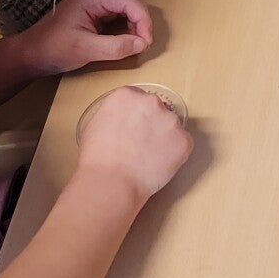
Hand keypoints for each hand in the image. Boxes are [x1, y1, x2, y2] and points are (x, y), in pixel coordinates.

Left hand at [16, 0, 151, 74]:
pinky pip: (120, 12)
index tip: (145, 44)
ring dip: (136, 23)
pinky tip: (126, 39)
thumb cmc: (53, 49)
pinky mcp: (95, 9)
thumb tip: (142, 44)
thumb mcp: (85, 49)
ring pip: (128, 5)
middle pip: (132, 0)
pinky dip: (128, 25)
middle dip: (142, 21)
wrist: (31, 53)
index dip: (144, 22)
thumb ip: (116, 46)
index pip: (131, 1)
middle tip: (143, 44)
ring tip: (136, 43)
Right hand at [76, 86, 192, 200]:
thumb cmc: (97, 159)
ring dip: (164, 138)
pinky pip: (182, 143)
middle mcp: (151, 102)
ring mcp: (170, 120)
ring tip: (147, 157)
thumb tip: (122, 117)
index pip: (138, 99)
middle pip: (156, 109)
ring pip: (171, 126)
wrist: (111, 182)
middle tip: (141, 144)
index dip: (137, 116)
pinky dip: (174, 153)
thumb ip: (113, 113)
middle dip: (151, 124)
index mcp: (127, 95)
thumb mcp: (94, 124)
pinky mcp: (184, 140)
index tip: (135, 128)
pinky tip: (158, 163)